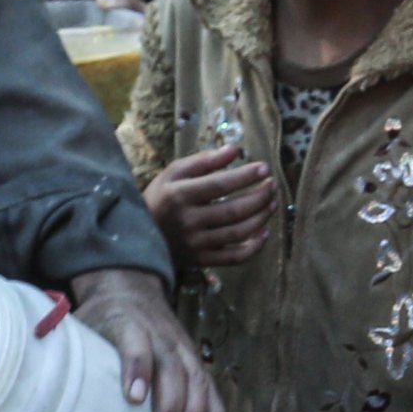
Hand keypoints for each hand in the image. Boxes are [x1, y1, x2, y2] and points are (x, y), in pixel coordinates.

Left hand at [72, 266, 219, 411]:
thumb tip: (24, 387)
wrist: (129, 287)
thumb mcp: (80, 323)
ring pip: (196, 388)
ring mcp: (183, 352)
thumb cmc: (99, 317)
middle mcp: (162, 337)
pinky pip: (213, 395)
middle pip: (172, 375)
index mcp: (129, 323)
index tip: (133, 398)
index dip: (137, 367)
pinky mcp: (196, 366)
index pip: (136, 343)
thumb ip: (64, 350)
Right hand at [145, 145, 277, 271]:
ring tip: (272, 204)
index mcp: (180, 195)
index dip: (245, 176)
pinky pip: (234, 258)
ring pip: (238, 233)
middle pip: (234, 210)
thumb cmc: (161, 197)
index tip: (264, 169)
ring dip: (261, 217)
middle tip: (273, 186)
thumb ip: (204, 160)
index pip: (220, 184)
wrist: (139, 235)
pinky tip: (264, 232)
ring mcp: (195, 244)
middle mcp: (188, 221)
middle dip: (259, 197)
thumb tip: (235, 150)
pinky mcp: (201, 260)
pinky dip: (254, 247)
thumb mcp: (174, 173)